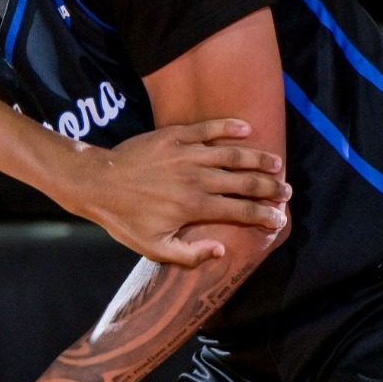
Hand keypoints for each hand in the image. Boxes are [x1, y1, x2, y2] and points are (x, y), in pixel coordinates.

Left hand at [71, 119, 287, 267]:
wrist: (96, 182)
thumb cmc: (123, 218)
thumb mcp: (153, 247)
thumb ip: (189, 254)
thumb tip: (222, 250)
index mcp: (195, 207)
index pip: (241, 212)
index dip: (264, 216)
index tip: (279, 218)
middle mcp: (196, 179)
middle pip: (244, 182)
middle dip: (270, 187)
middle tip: (286, 191)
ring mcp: (186, 155)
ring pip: (232, 154)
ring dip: (258, 159)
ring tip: (276, 163)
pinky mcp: (174, 136)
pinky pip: (208, 128)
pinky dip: (230, 126)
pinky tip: (248, 128)